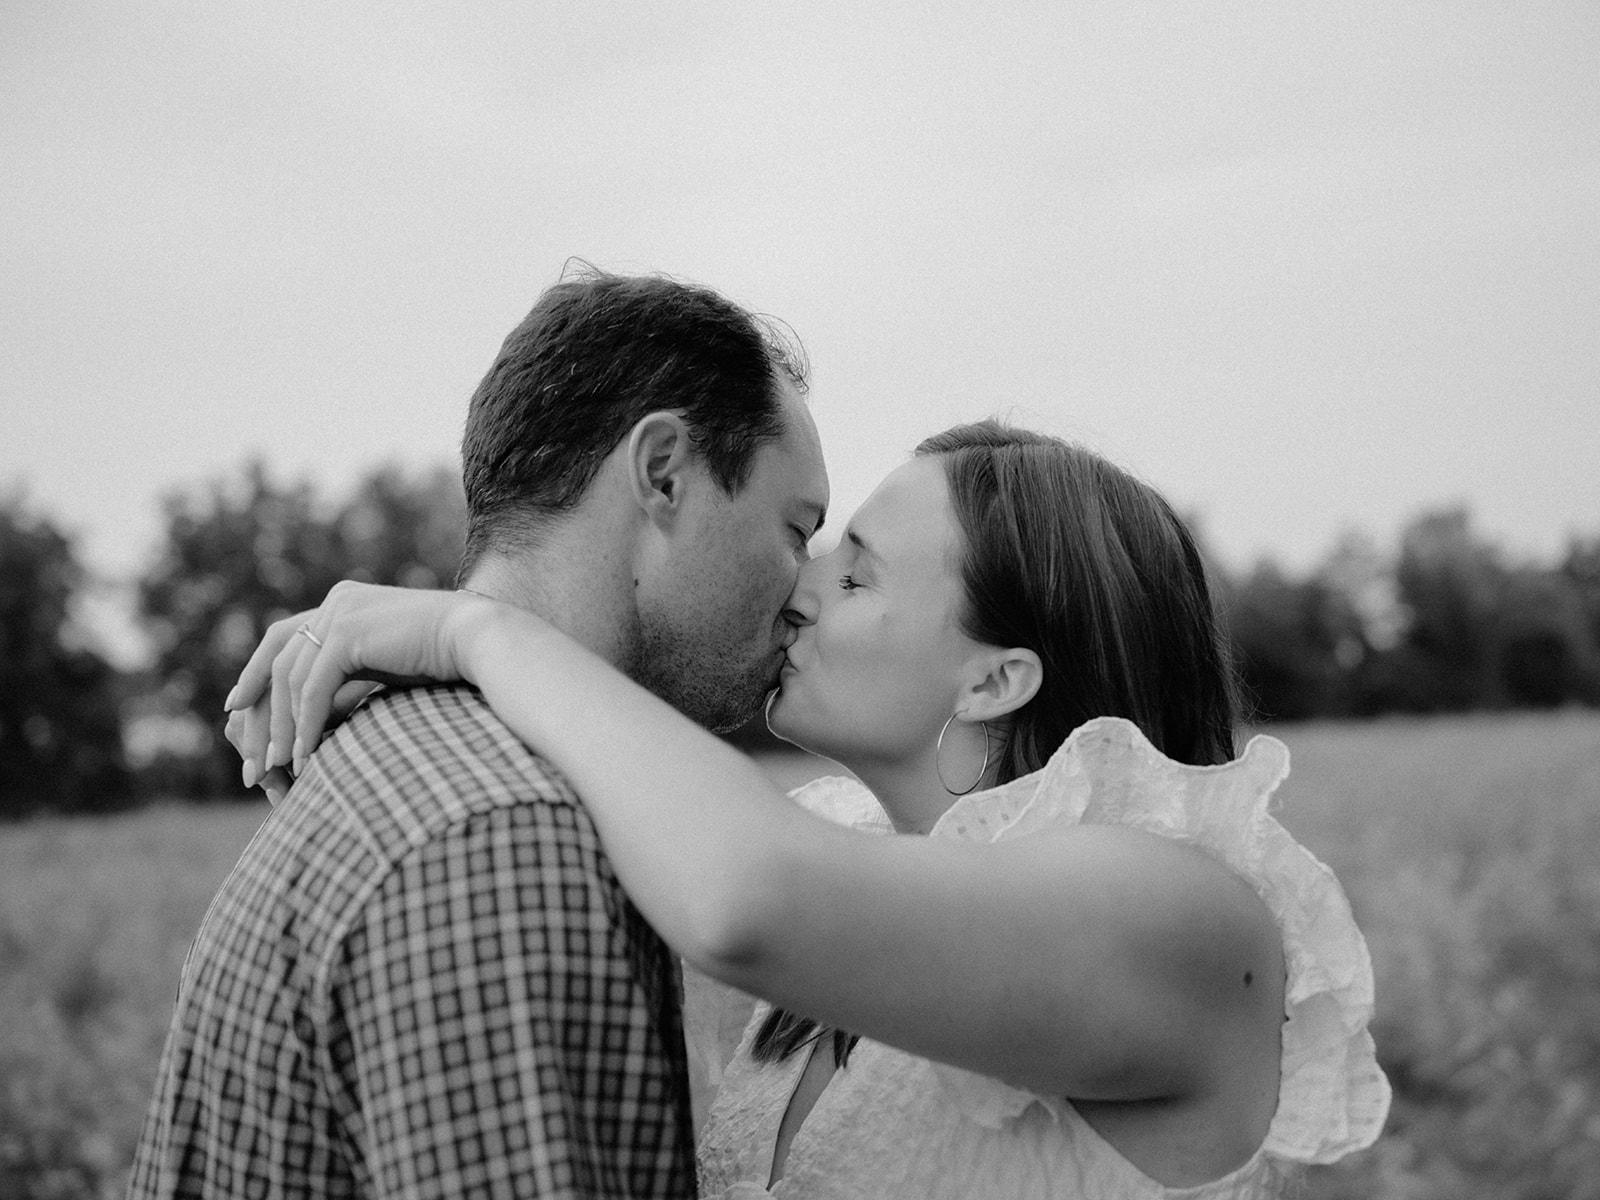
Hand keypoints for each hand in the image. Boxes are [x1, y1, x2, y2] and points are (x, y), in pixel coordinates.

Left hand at [223, 581, 501, 788]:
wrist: (480, 643)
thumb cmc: (446, 662)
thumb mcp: (387, 666)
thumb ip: (351, 675)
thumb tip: (315, 712)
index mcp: (344, 602)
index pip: (282, 638)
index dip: (254, 673)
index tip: (236, 709)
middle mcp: (336, 601)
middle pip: (277, 660)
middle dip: (260, 714)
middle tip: (251, 761)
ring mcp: (341, 612)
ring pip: (290, 678)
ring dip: (282, 729)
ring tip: (279, 770)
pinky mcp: (350, 631)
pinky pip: (312, 688)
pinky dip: (304, 726)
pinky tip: (305, 758)